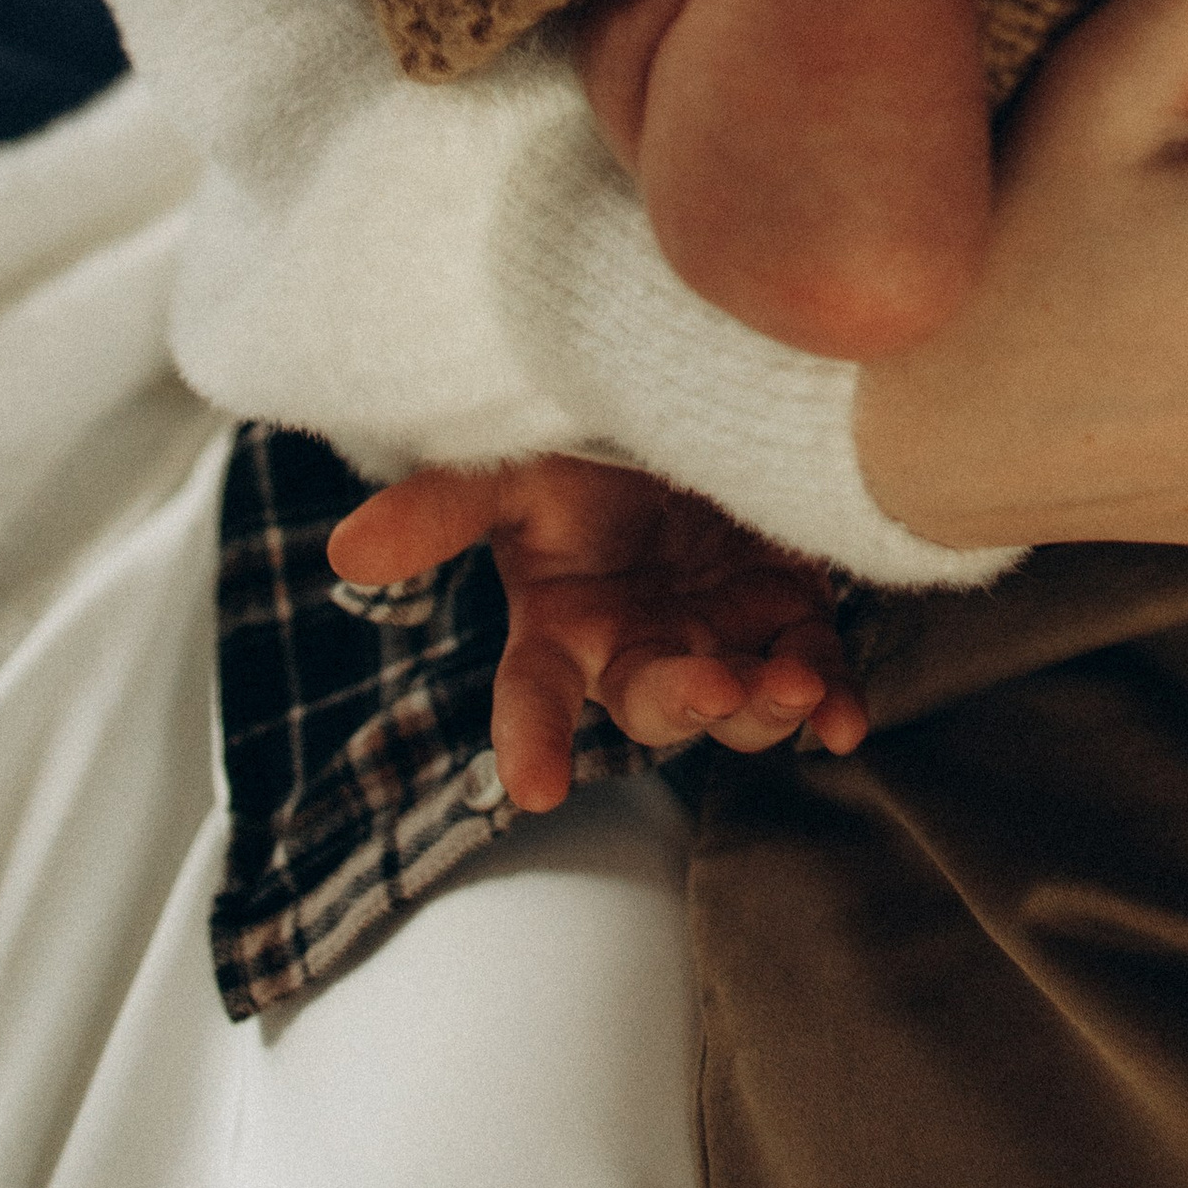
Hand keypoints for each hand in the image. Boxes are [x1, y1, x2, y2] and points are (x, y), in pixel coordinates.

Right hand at [327, 457, 868, 811]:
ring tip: (792, 684)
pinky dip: (831, 701)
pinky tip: (843, 717)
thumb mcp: (517, 461)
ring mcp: (718, 639)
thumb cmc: (592, 441)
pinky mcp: (790, 622)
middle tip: (710, 682)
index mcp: (561, 624)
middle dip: (681, 702)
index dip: (528, 741)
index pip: (532, 697)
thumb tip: (344, 553)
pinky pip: (814, 680)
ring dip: (761, 708)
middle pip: (651, 706)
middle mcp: (638, 647)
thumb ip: (442, 509)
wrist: (697, 399)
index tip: (532, 788)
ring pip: (737, 705)